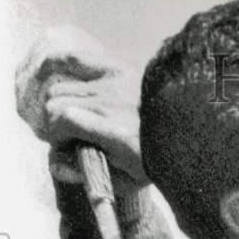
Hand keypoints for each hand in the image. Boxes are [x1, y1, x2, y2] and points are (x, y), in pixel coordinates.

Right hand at [15, 25, 147, 194]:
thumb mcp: (126, 180)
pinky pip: (76, 58)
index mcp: (113, 130)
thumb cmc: (158, 161)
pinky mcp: (118, 67)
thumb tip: (57, 165)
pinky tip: (50, 75)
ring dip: (57, 100)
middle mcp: (110, 101)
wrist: (187, 134)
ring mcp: (113, 80)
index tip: (65, 146)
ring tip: (68, 114)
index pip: (61, 119)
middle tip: (65, 133)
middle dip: (53, 120)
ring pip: (61, 82)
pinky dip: (57, 65)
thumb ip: (87, 175)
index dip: (55, 136)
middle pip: (55, 100)